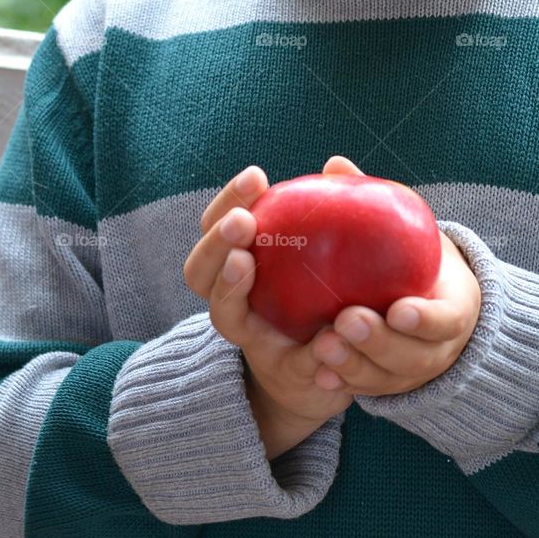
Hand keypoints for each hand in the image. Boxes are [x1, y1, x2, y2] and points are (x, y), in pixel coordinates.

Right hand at [181, 161, 355, 427]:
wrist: (326, 368)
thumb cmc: (320, 293)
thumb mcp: (323, 251)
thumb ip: (330, 209)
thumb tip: (338, 164)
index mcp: (239, 264)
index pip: (216, 226)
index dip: (227, 201)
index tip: (256, 176)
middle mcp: (234, 302)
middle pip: (199, 271)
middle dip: (215, 242)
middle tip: (242, 222)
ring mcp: (252, 341)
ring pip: (225, 317)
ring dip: (229, 289)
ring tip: (243, 265)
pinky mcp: (288, 374)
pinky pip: (294, 364)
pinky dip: (308, 353)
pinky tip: (326, 338)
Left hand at [309, 156, 482, 397]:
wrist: (436, 309)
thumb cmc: (418, 263)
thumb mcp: (411, 234)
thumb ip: (378, 205)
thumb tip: (335, 165)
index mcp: (452, 308)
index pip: (447, 319)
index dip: (426, 319)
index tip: (400, 310)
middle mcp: (437, 348)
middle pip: (413, 357)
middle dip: (379, 342)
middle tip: (346, 320)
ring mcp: (412, 373)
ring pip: (386, 379)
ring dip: (355, 365)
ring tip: (322, 346)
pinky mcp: (387, 386)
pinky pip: (366, 390)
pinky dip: (344, 384)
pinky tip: (320, 375)